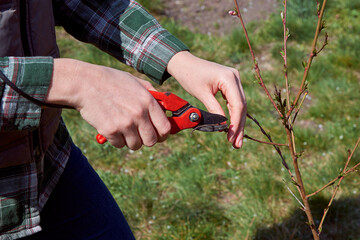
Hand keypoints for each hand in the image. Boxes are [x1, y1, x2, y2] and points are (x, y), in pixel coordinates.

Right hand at [47, 59, 170, 149]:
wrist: (84, 83)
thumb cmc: (110, 80)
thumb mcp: (134, 81)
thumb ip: (151, 93)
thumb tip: (163, 105)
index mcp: (148, 101)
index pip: (165, 128)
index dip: (163, 134)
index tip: (158, 135)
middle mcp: (139, 114)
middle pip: (151, 141)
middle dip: (146, 140)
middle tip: (139, 134)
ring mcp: (124, 124)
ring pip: (135, 145)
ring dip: (130, 140)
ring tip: (123, 129)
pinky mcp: (110, 131)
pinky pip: (119, 145)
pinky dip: (116, 140)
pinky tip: (112, 127)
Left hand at [167, 51, 246, 148]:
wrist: (184, 62)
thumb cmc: (189, 76)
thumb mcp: (201, 94)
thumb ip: (214, 109)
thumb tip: (223, 126)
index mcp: (229, 78)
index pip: (238, 104)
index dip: (236, 123)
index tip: (232, 138)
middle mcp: (235, 77)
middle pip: (242, 106)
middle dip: (239, 126)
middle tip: (237, 144)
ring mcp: (234, 80)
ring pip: (240, 105)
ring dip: (238, 122)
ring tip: (235, 140)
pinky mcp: (230, 83)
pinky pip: (234, 101)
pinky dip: (233, 114)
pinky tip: (232, 127)